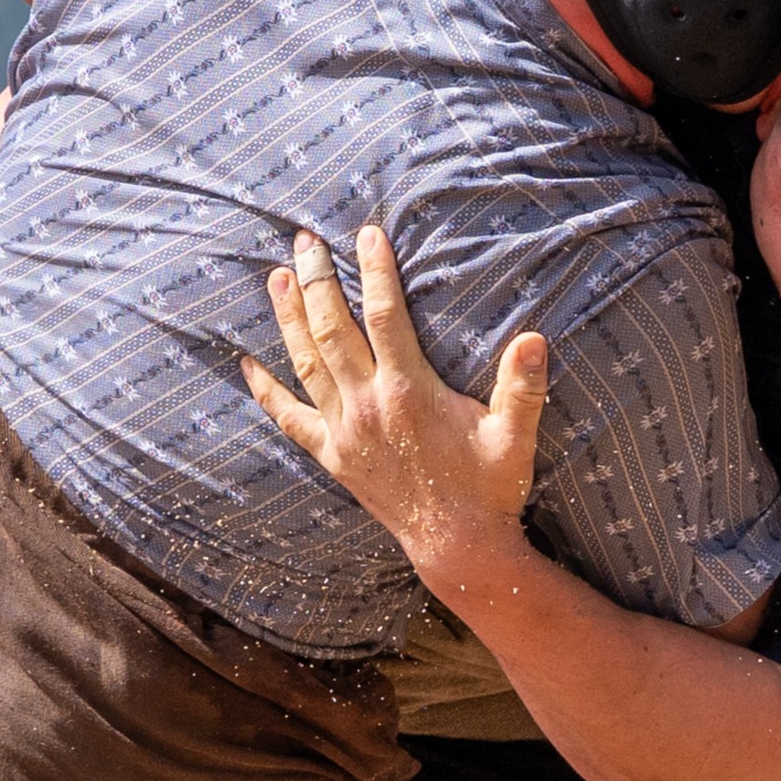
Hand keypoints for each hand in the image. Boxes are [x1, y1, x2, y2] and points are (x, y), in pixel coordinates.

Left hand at [240, 228, 540, 592]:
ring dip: (289, 318)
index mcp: (408, 391)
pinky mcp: (332, 456)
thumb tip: (534, 337)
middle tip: (305, 239)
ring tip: (276, 276)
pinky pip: (289, 419)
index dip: (373, 271)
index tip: (367, 233)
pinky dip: (266, 391)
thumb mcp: (515, 436)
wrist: (457, 546)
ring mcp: (344, 432)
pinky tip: (246, 365)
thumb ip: (523, 386)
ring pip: (306, 363)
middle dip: (317, 280)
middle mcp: (368, 406)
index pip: (384, 315)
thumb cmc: (490, 487)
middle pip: (332, 329)